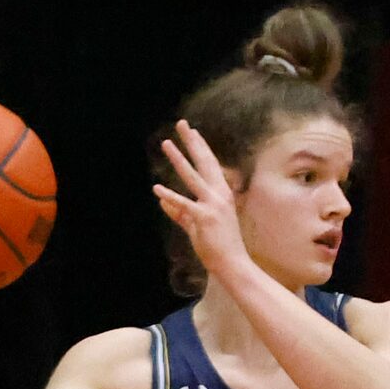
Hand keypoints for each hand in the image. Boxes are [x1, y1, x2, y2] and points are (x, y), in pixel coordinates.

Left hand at [152, 121, 250, 284]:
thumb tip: (162, 201)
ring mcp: (212, 205)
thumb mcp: (196, 225)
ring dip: (178, 159)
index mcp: (221, 194)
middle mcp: (219, 195)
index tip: (192, 132)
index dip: (200, 148)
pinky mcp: (203, 218)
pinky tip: (157, 188)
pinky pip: (183, 204)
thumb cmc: (218, 246)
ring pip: (192, 176)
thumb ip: (179, 212)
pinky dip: (170, 196)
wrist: (232, 264)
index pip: (210, 166)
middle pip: (204, 162)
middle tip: (182, 124)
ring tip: (167, 144)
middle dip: (192, 142)